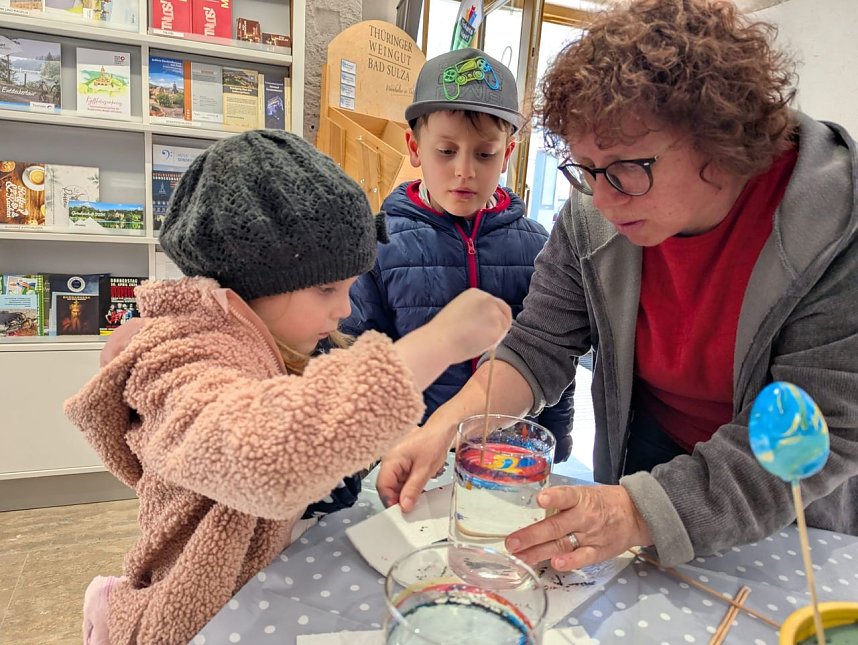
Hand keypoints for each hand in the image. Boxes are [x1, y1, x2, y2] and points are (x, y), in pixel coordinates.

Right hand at [377, 425, 451, 511]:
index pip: (383, 485)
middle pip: (388, 486)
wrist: (443, 430)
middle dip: (398, 498)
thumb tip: (404, 506)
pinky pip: (403, 480)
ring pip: (396, 485)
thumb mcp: (424, 469)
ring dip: (405, 494)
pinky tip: (419, 492)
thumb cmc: (433, 442)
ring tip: (417, 500)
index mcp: (391, 460)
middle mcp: (391, 461)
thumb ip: (413, 489)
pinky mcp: (405, 465)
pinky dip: (410, 488)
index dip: (390, 500)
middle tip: (410, 508)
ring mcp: (397, 463)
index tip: (400, 512)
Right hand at [428, 289, 511, 363]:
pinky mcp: (497, 328)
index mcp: (476, 293)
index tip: (490, 325)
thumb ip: (475, 311)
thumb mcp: (459, 310)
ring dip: (494, 335)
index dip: (494, 316)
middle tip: (490, 337)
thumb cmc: (444, 331)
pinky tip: (477, 345)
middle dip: (500, 325)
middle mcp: (487, 299)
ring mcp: (494, 313)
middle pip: (504, 312)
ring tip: (476, 342)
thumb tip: (485, 322)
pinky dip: (491, 344)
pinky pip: (499, 338)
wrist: (440, 340)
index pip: (495, 303)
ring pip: (503, 326)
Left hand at [505, 485, 652, 570]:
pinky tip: (555, 563)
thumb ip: (562, 503)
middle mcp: (584, 517)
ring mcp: (592, 536)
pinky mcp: (599, 551)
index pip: (566, 496)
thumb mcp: (585, 494)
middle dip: (531, 535)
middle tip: (512, 543)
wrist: (636, 514)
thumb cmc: (603, 502)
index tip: (540, 500)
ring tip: (521, 557)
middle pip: (556, 526)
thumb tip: (534, 510)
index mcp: (581, 498)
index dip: (553, 498)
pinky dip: (570, 561)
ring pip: (563, 544)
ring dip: (539, 552)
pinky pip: (583, 558)